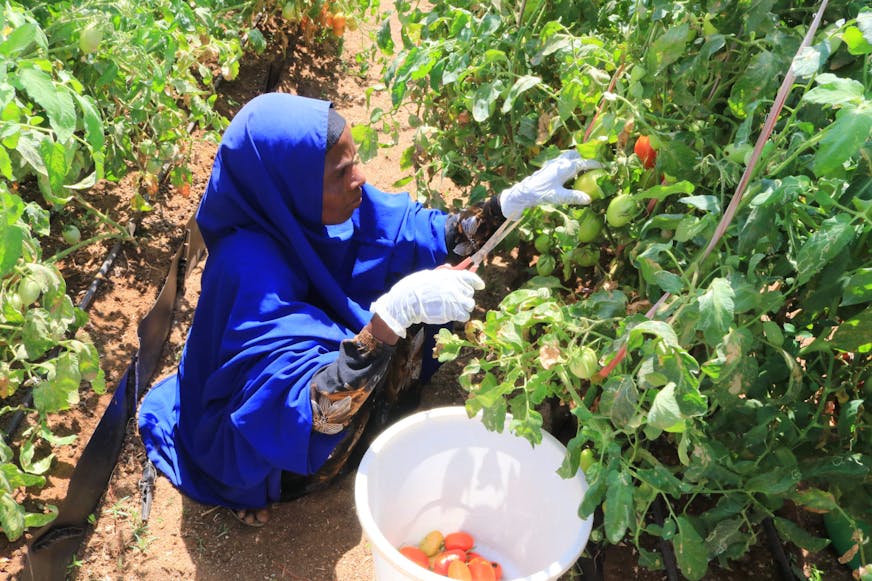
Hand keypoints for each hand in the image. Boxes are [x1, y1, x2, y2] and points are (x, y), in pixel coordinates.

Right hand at [370, 269, 485, 337]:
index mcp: (450, 275)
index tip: (481, 285)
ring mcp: (456, 299)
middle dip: (464, 296)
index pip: (470, 276)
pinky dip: (460, 316)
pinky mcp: (455, 312)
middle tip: (454, 299)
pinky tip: (452, 315)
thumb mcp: (428, 274)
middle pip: (469, 292)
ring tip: (452, 308)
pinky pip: (465, 316)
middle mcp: (456, 286)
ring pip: (469, 304)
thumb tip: (450, 267)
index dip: (477, 281)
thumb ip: (442, 272)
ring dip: (463, 307)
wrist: (408, 302)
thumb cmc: (414, 287)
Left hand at [498, 150, 601, 219]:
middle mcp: (560, 162)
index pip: (584, 163)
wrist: (525, 192)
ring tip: (580, 170)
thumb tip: (589, 200)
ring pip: (567, 156)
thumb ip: (575, 197)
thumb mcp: (560, 197)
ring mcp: (553, 163)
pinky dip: (567, 164)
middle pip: (576, 155)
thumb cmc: (542, 194)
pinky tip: (566, 174)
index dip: (594, 164)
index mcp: (566, 167)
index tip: (603, 166)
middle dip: (583, 159)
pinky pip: (561, 161)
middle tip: (590, 167)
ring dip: (574, 160)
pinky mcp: (547, 166)